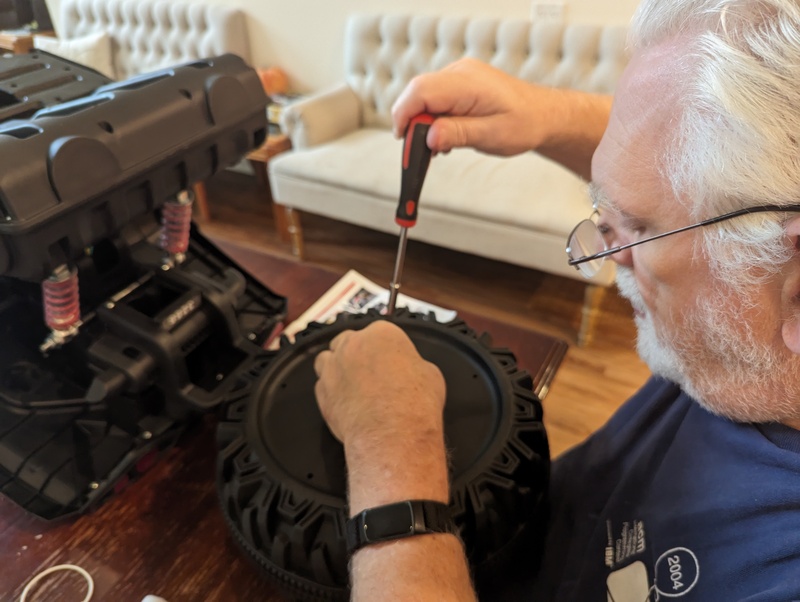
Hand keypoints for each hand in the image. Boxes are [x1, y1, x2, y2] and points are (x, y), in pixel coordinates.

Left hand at [313, 320, 445, 447]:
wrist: (392, 434)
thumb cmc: (416, 403)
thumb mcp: (430, 375)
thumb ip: (413, 364)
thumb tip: (408, 371)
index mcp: (382, 334)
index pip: (378, 333)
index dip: (383, 349)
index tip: (390, 363)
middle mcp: (353, 344)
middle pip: (347, 341)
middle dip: (355, 353)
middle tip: (369, 373)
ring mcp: (333, 367)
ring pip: (326, 359)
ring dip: (336, 368)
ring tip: (352, 386)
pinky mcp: (322, 392)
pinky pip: (322, 386)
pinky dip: (331, 392)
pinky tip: (345, 404)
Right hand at [392, 58, 565, 155]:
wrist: (543, 115)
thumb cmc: (524, 125)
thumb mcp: (492, 136)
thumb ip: (459, 134)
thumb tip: (430, 137)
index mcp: (469, 83)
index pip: (421, 91)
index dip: (405, 115)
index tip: (403, 139)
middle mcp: (461, 73)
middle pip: (418, 92)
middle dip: (412, 122)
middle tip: (420, 150)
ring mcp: (459, 75)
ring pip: (423, 96)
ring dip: (422, 121)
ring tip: (439, 146)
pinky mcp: (459, 83)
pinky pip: (434, 97)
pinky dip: (432, 117)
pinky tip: (444, 135)